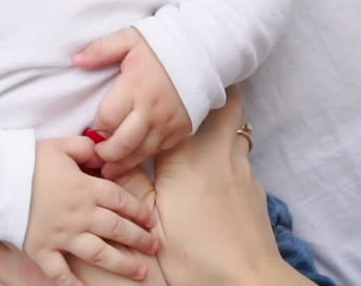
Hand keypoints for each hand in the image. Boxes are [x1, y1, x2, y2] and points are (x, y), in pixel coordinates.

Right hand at [24, 137, 158, 285]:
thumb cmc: (26, 161)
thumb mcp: (59, 145)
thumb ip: (84, 147)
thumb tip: (101, 151)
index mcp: (85, 188)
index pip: (121, 200)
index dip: (138, 210)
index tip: (150, 220)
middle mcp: (80, 215)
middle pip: (117, 229)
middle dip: (138, 238)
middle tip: (153, 245)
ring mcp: (62, 236)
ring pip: (100, 254)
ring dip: (123, 264)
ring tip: (140, 272)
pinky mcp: (43, 251)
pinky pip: (61, 274)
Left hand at [73, 28, 191, 177]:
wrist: (203, 52)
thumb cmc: (162, 45)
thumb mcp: (129, 39)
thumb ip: (101, 50)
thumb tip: (76, 60)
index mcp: (135, 87)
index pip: (107, 118)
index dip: (96, 126)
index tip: (91, 129)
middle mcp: (151, 110)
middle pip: (122, 144)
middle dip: (105, 154)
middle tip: (96, 156)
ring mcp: (168, 123)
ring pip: (140, 153)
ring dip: (122, 162)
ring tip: (108, 167)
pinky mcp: (181, 130)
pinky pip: (158, 149)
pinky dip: (143, 155)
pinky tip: (132, 157)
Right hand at [148, 86, 306, 285]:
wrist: (248, 280)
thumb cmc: (196, 254)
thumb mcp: (148, 221)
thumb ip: (128, 183)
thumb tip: (106, 158)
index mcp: (188, 155)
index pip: (182, 105)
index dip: (171, 96)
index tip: (157, 93)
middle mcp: (220, 152)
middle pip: (227, 101)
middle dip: (209, 94)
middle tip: (184, 98)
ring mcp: (242, 168)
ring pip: (235, 127)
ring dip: (218, 122)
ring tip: (194, 132)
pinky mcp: (254, 186)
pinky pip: (240, 154)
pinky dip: (226, 152)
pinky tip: (211, 174)